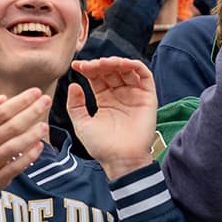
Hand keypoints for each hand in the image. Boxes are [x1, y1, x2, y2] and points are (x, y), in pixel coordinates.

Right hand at [0, 89, 49, 191]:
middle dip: (31, 113)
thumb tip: (2, 98)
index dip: (20, 101)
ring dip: (32, 135)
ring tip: (45, 125)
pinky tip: (40, 145)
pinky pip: (16, 167)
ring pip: (14, 147)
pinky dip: (30, 156)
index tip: (36, 92)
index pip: (0, 112)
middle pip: (10, 127)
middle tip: (47, 102)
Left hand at [68, 57, 155, 179]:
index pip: (97, 77)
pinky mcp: (148, 97)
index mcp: (105, 100)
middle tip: (89, 65)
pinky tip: (121, 64)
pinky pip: (145, 76)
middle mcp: (120, 95)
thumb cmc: (101, 146)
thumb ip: (75, 105)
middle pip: (111, 70)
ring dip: (116, 62)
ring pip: (127, 69)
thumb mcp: (81, 124)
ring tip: (103, 63)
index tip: (76, 66)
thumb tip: (73, 85)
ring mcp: (134, 95)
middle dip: (100, 64)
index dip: (87, 69)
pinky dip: (134, 65)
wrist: (120, 159)